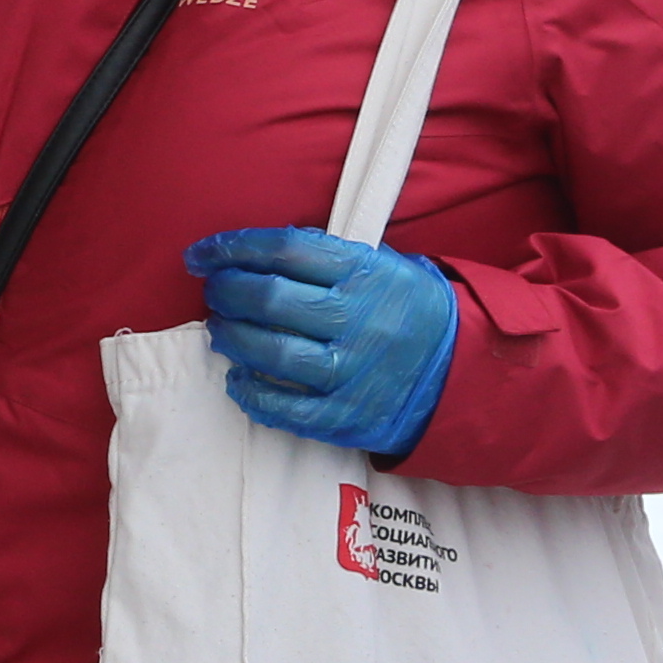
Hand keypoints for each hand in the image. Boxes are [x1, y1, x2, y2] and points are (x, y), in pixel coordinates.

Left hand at [186, 227, 459, 463]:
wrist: (462, 368)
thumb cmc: (405, 309)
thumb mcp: (381, 265)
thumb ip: (322, 257)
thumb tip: (246, 255)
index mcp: (365, 272)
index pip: (285, 249)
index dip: (232, 248)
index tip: (201, 254)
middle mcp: (359, 319)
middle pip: (270, 299)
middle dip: (226, 292)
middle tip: (214, 293)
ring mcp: (354, 370)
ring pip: (271, 352)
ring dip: (231, 338)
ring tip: (221, 331)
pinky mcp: (349, 415)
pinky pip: (286, 408)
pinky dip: (251, 393)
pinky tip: (238, 379)